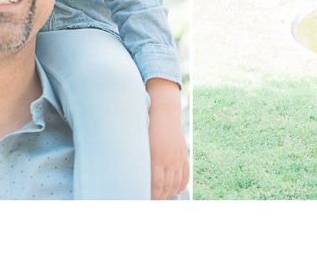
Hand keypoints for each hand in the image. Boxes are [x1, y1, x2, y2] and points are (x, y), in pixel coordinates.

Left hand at [146, 78, 188, 199]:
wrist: (163, 111)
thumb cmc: (147, 126)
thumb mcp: (140, 143)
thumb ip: (138, 160)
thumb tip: (131, 178)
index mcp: (156, 158)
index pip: (156, 186)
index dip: (151, 197)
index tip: (144, 202)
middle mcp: (169, 159)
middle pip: (166, 187)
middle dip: (159, 199)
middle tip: (151, 205)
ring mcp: (178, 157)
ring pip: (176, 182)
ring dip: (169, 194)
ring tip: (161, 200)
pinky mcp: (183, 154)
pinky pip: (185, 173)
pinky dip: (182, 184)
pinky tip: (176, 191)